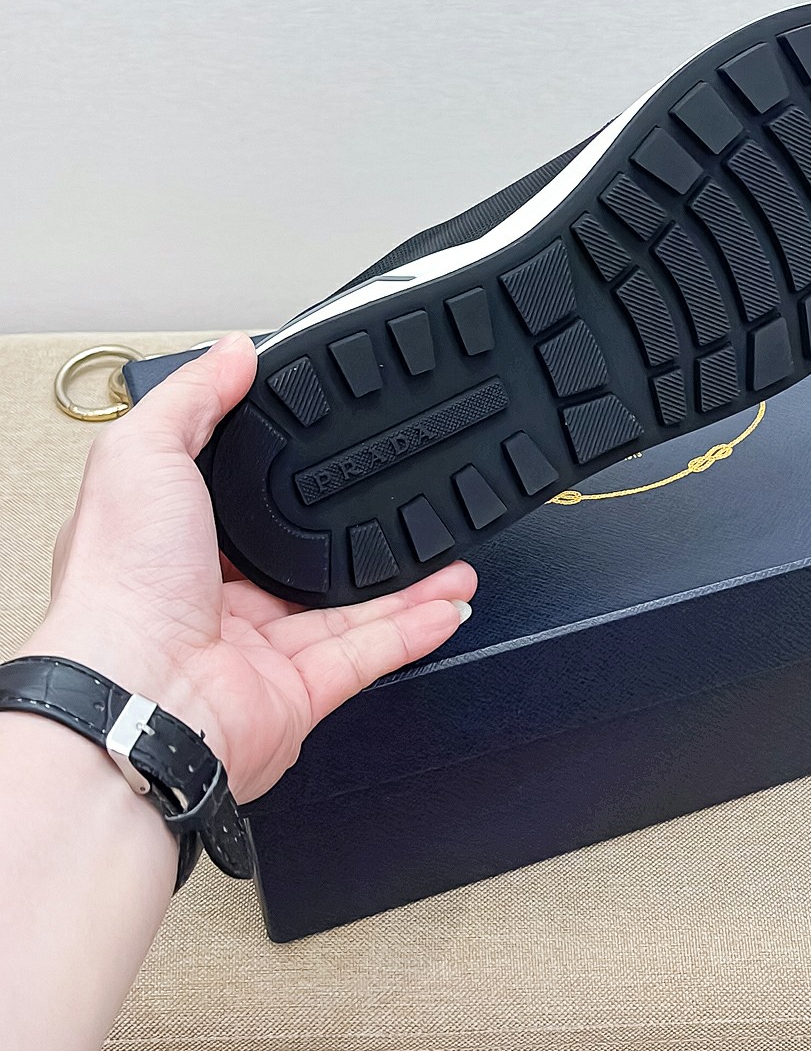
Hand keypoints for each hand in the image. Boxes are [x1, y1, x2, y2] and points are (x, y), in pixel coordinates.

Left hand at [22, 333, 475, 802]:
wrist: (137, 699)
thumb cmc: (118, 588)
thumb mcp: (141, 454)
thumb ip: (192, 398)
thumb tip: (232, 352)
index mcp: (173, 545)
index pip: (240, 502)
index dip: (285, 478)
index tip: (332, 450)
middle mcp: (217, 600)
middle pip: (305, 560)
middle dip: (359, 535)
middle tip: (404, 502)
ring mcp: (261, 651)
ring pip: (350, 610)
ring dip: (407, 583)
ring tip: (452, 553)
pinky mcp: (299, 695)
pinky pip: (370, 655)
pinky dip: (414, 630)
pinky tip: (448, 603)